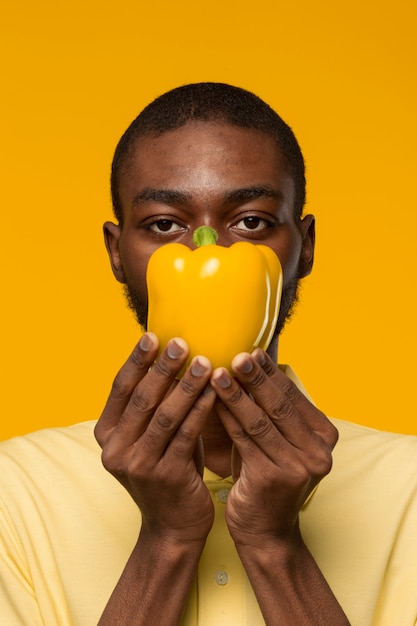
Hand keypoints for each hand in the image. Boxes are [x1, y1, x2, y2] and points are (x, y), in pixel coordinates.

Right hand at [94, 333, 215, 542]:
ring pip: (164, 415)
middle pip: (141, 398)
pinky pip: (186, 435)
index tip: (153, 334)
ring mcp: (137, 464)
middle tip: (182, 341)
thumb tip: (169, 354)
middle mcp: (115, 449)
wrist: (173, 525)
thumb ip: (153, 403)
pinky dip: (201, 410)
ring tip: (204, 360)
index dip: (136, 360)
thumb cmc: (167, 467)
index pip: (120, 388)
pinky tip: (216, 391)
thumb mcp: (150, 435)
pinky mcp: (164, 476)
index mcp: (106, 433)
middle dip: (162, 366)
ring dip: (186, 385)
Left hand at [210, 349, 337, 545]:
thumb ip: (274, 410)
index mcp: (324, 436)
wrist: (266, 532)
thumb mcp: (278, 442)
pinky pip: (244, 439)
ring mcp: (299, 466)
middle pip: (279, 404)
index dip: (270, 372)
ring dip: (236, 394)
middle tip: (235, 353)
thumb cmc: (267, 477)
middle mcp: (318, 450)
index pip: (292, 395)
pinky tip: (211, 401)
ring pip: (260, 420)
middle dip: (254, 377)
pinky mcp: (274, 478)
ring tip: (216, 373)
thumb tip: (254, 362)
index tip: (250, 348)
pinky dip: (226, 417)